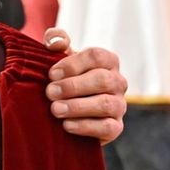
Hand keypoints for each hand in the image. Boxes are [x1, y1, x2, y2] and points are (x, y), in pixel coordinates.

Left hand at [42, 28, 126, 143]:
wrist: (70, 112)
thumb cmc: (66, 79)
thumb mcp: (60, 58)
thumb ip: (55, 41)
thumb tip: (56, 42)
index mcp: (108, 61)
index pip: (96, 56)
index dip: (73, 64)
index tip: (52, 74)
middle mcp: (118, 82)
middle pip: (102, 80)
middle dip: (73, 86)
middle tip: (50, 92)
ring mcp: (120, 105)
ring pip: (105, 104)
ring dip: (77, 107)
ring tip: (55, 109)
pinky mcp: (116, 127)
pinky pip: (107, 127)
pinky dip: (85, 126)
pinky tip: (67, 125)